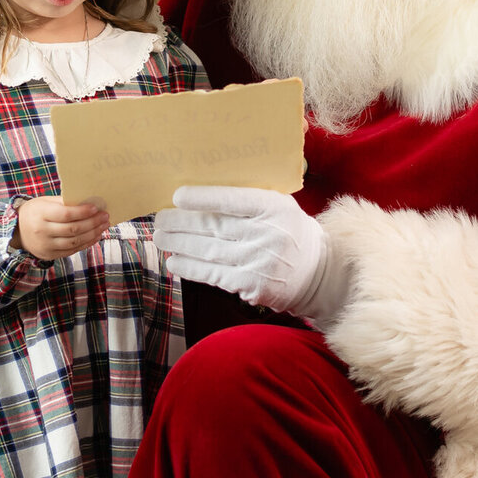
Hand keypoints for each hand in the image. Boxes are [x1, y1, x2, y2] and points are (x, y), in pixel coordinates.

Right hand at [15, 196, 110, 260]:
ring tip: (104, 225)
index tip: (96, 208)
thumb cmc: (35, 212)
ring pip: (75, 241)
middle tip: (105, 216)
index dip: (82, 212)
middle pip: (73, 229)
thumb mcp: (44, 202)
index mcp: (40, 214)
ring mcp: (46, 245)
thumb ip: (63, 202)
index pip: (65, 214)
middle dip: (92, 223)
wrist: (17, 231)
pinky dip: (87, 243)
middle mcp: (42, 231)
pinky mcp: (50, 255)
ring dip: (93, 234)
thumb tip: (87, 201)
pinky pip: (72, 250)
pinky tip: (96, 236)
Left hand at [155, 186, 349, 323]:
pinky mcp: (252, 286)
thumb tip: (202, 192)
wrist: (319, 273)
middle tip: (159, 218)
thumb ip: (250, 198)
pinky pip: (213, 275)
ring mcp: (259, 262)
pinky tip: (174, 262)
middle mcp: (267, 235)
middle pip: (215, 226)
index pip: (233, 200)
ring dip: (180, 245)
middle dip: (181, 223)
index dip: (203, 198)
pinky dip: (191, 268)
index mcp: (274, 208)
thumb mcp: (280, 206)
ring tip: (160, 238)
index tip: (177, 196)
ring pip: (209, 251)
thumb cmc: (290, 231)